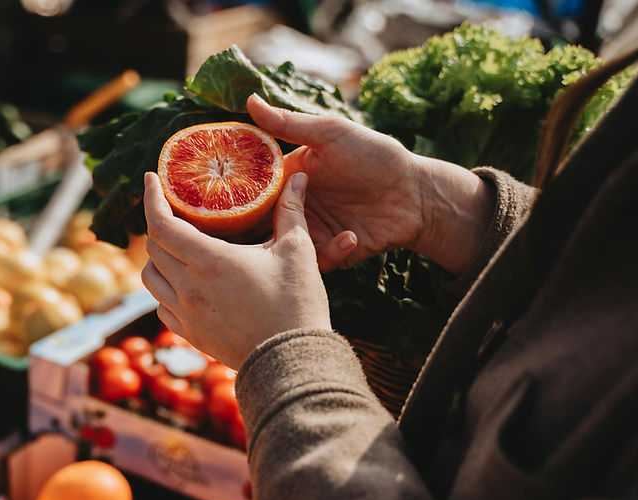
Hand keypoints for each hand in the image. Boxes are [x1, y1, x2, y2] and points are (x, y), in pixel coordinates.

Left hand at [141, 171, 330, 369]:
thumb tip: (299, 177)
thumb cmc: (297, 305)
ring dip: (157, 258)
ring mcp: (186, 314)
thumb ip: (291, 210)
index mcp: (208, 261)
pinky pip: (162, 306)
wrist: (292, 362)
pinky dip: (165, 289)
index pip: (161, 223)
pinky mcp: (190, 335)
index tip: (150, 180)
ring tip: (176, 247)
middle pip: (153, 247)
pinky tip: (184, 283)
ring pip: (150, 278)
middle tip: (174, 211)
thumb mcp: (297, 251)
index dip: (151, 198)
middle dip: (159, 224)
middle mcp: (188, 287)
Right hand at [247, 95, 493, 275]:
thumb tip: (249, 100)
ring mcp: (311, 231)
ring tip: (307, 235)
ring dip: (292, 243)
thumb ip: (289, 123)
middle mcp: (295, 205)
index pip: (250, 188)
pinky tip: (351, 236)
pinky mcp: (330, 253)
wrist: (417, 194)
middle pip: (259, 223)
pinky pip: (316, 261)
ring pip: (282, 247)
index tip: (221, 199)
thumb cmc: (377, 156)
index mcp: (289, 176)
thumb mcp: (332, 134)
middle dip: (252, 231)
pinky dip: (330, 253)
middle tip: (257, 231)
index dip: (233, 194)